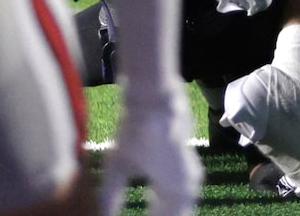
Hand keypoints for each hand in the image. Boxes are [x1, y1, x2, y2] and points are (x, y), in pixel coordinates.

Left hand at [102, 94, 200, 215]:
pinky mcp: (187, 154)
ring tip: (156, 210)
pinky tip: (159, 194)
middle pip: (181, 207)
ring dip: (173, 206)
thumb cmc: (135, 132)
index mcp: (173, 185)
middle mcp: (186, 178)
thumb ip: (110, 196)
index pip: (170, 215)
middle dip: (168, 214)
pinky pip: (185, 183)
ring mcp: (189, 165)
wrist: (154, 97)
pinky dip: (174, 194)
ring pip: (185, 196)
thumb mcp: (117, 166)